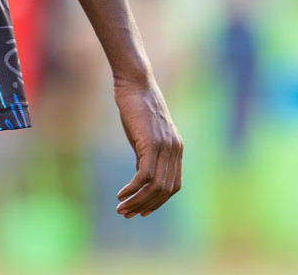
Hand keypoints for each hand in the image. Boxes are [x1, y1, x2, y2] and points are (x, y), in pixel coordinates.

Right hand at [113, 76, 182, 217]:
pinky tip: (121, 194)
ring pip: (155, 186)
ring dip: (138, 201)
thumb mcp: (143, 135)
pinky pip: (144, 175)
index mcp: (176, 149)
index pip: (173, 186)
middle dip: (146, 206)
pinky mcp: (152, 143)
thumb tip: (141, 178)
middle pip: (165, 190)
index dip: (158, 202)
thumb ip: (146, 156)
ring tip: (121, 208)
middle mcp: (175, 150)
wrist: (134, 83)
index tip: (141, 211)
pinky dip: (132, 189)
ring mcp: (165, 147)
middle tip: (127, 214)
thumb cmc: (136, 107)